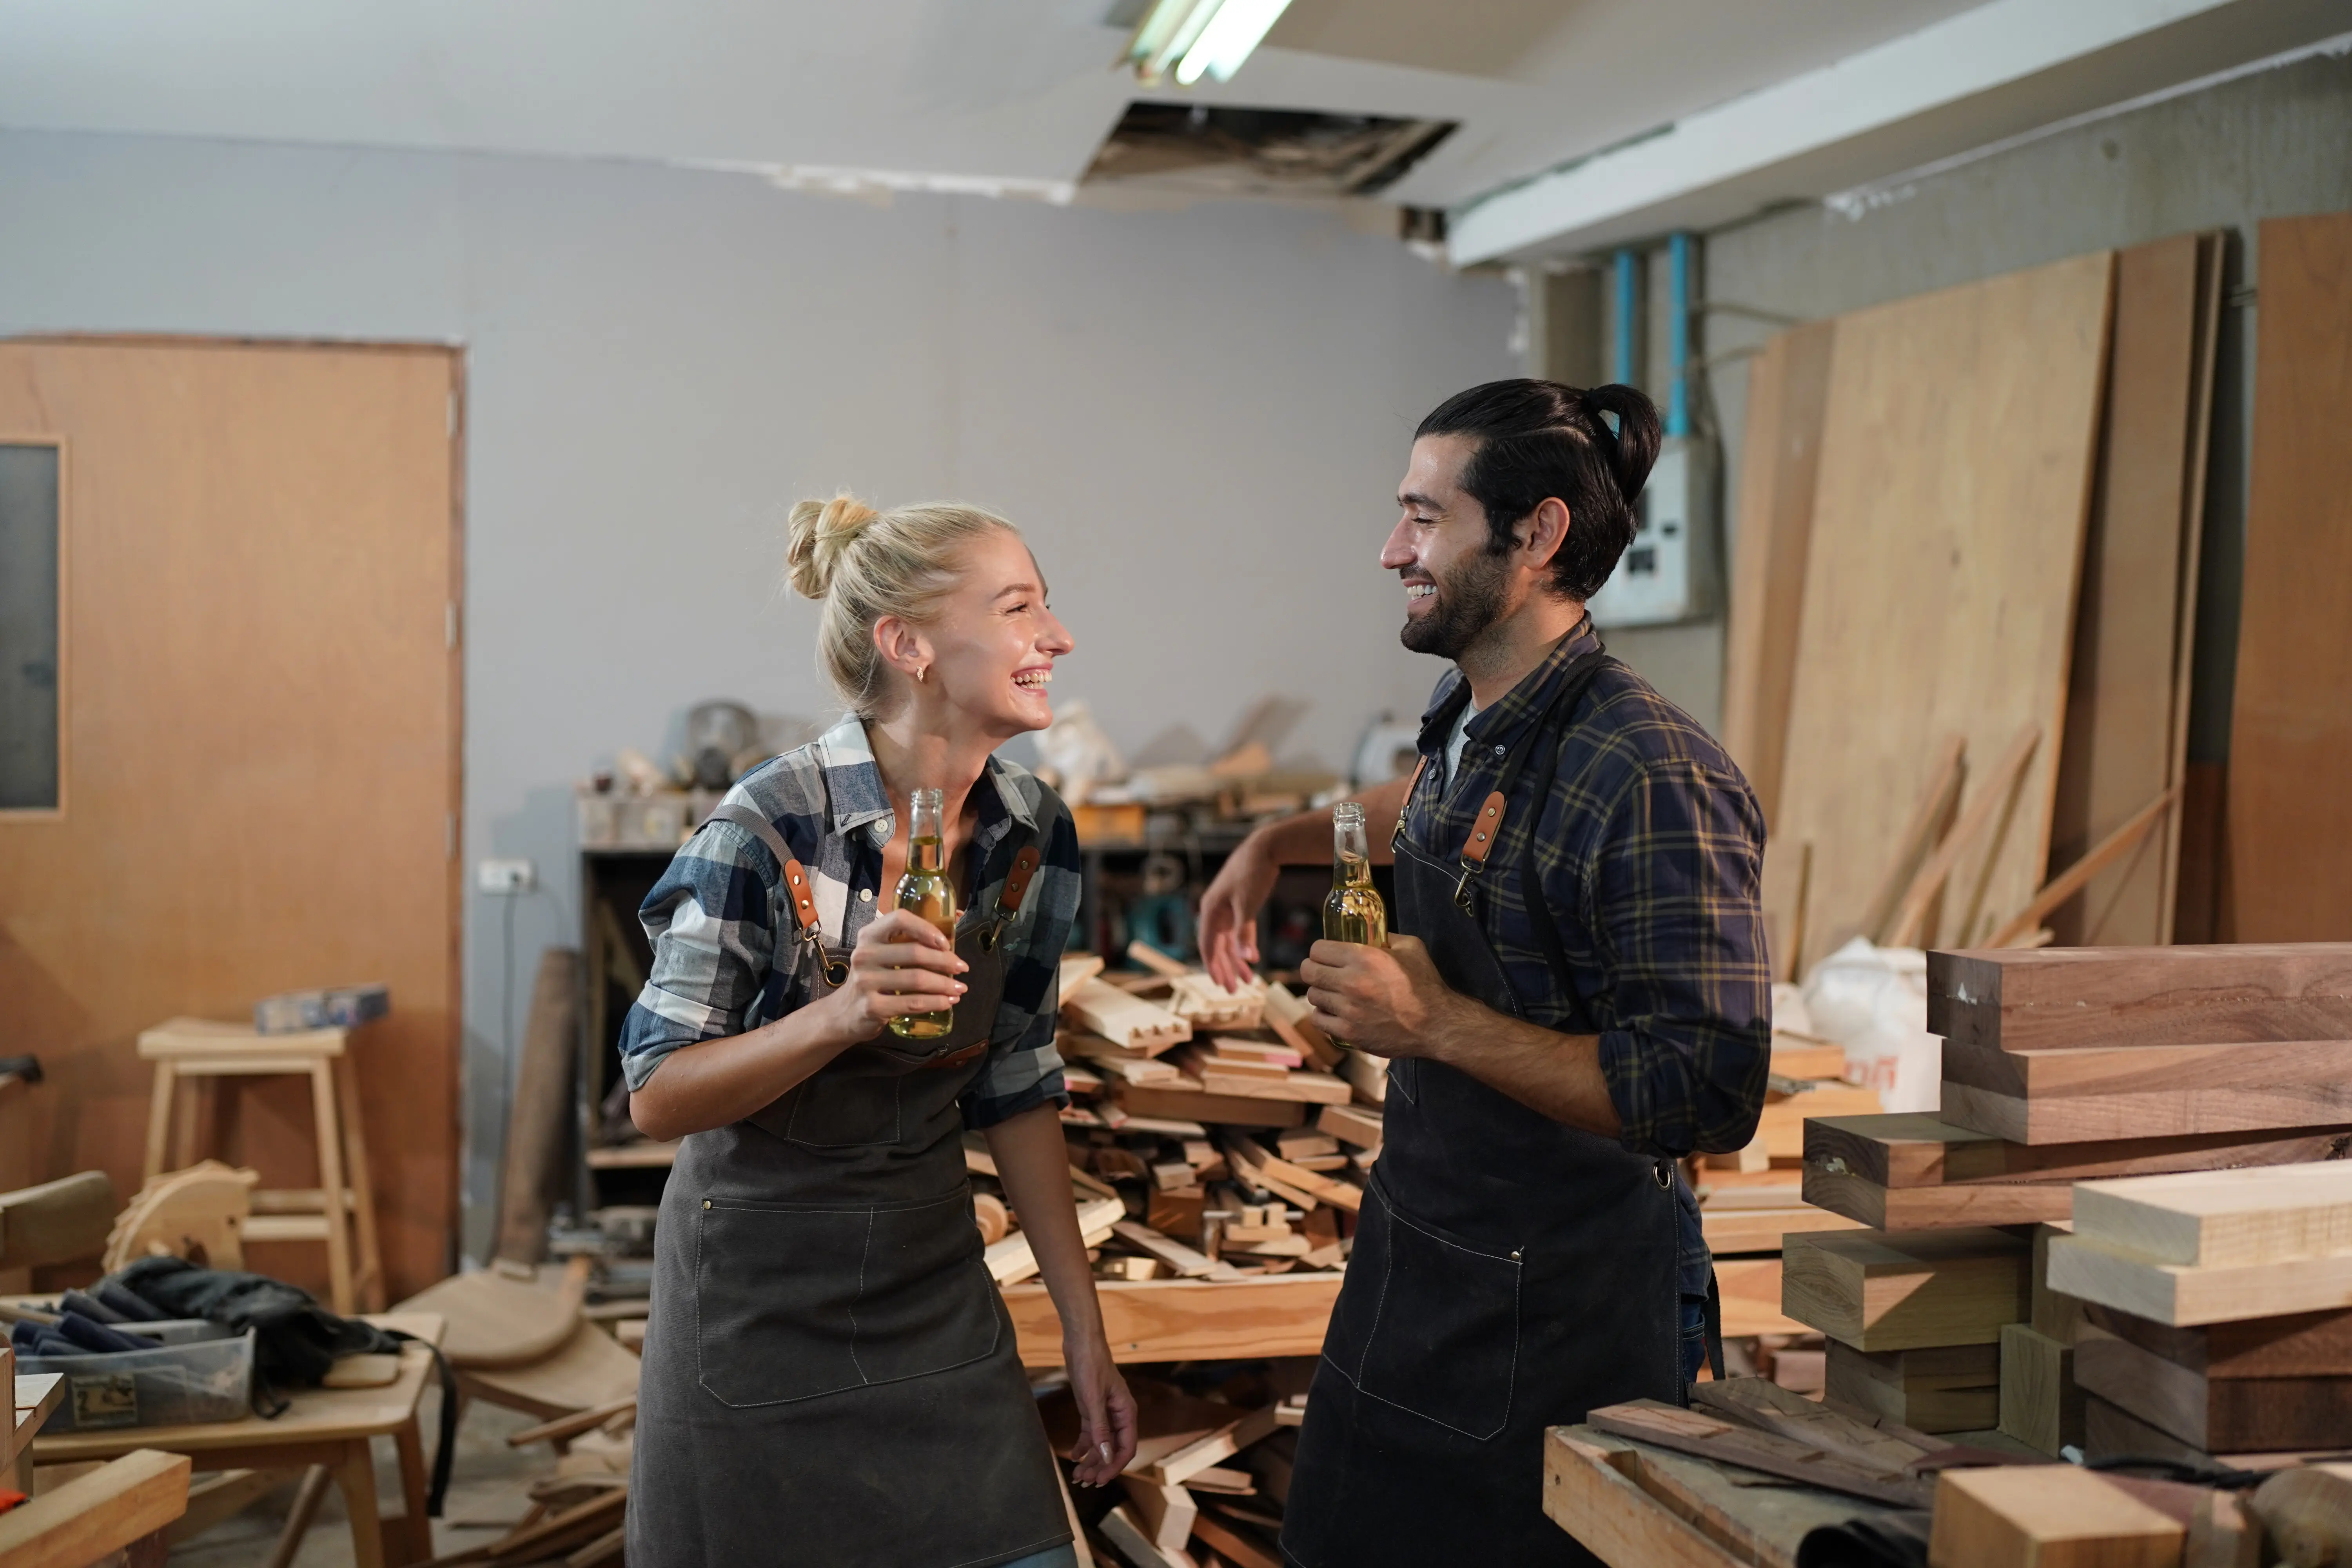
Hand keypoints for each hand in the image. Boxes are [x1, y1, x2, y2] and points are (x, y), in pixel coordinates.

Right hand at [818, 908, 966, 1045]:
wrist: (844, 1013)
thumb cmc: (872, 979)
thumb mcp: (881, 955)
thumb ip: (906, 943)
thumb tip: (950, 935)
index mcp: (869, 936)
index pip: (900, 919)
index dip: (926, 928)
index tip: (945, 943)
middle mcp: (865, 955)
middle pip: (915, 953)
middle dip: (945, 961)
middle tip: (962, 968)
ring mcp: (866, 982)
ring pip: (917, 979)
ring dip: (945, 984)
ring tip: (960, 988)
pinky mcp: (872, 1007)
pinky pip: (913, 1003)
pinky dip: (936, 1002)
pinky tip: (948, 1002)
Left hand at [1063, 1331, 1137, 1487]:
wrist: (1081, 1342)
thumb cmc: (1090, 1366)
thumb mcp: (1092, 1400)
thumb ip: (1100, 1430)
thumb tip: (1108, 1458)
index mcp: (1126, 1413)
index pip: (1126, 1448)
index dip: (1114, 1466)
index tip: (1100, 1480)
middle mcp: (1119, 1415)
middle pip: (1113, 1449)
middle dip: (1100, 1466)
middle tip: (1084, 1482)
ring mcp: (1105, 1412)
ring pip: (1102, 1443)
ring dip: (1091, 1459)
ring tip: (1077, 1475)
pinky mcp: (1092, 1409)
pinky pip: (1091, 1433)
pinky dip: (1084, 1446)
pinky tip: (1074, 1456)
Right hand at [1197, 834, 1276, 990]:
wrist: (1265, 848)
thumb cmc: (1252, 873)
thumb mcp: (1247, 905)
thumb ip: (1244, 933)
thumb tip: (1246, 959)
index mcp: (1211, 910)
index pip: (1207, 945)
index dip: (1213, 966)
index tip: (1220, 984)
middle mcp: (1215, 911)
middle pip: (1217, 947)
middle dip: (1225, 969)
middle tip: (1234, 990)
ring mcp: (1226, 909)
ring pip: (1229, 942)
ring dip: (1236, 961)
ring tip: (1248, 981)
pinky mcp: (1238, 905)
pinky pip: (1237, 932)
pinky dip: (1243, 946)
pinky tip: (1251, 959)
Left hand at [1298, 934, 1458, 1058]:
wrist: (1435, 1024)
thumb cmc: (1425, 984)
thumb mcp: (1411, 947)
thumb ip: (1386, 936)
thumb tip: (1369, 932)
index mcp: (1363, 958)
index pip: (1317, 949)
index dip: (1321, 951)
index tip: (1327, 955)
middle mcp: (1350, 982)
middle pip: (1308, 972)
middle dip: (1314, 969)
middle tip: (1324, 973)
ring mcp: (1347, 1010)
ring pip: (1312, 996)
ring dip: (1321, 993)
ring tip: (1334, 994)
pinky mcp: (1348, 1033)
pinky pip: (1318, 1020)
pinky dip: (1324, 1015)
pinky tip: (1335, 1012)